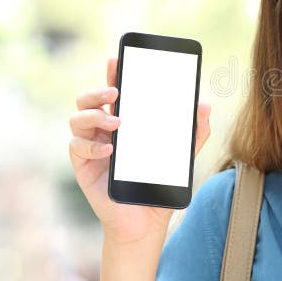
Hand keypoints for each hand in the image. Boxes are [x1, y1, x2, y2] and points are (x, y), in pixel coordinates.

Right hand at [68, 57, 210, 243]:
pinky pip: (76, 147)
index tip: (116, 59)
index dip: (112, 73)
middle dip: (97, 90)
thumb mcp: (183, 155)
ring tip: (118, 122)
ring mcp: (91, 146)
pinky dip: (92, 145)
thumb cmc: (160, 183)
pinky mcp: (83, 166)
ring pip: (76, 118)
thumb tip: (204, 105)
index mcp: (125, 120)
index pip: (114, 91)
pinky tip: (109, 149)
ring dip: (94, 115)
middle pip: (88, 99)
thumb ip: (195, 131)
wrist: (147, 220)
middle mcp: (103, 129)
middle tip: (115, 91)